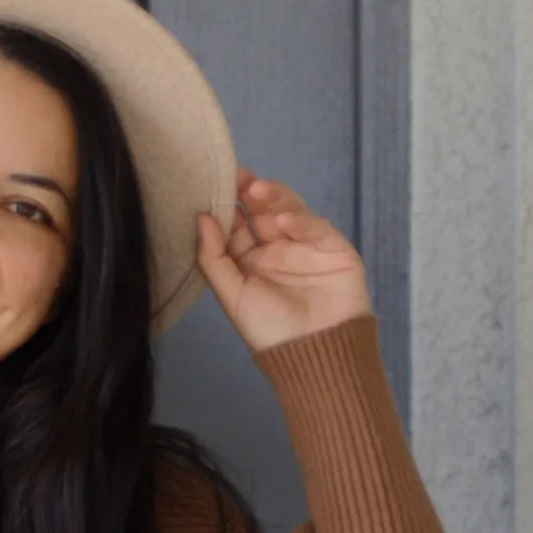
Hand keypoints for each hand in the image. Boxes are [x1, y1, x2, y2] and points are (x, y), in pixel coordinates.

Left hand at [195, 174, 373, 354]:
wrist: (316, 355)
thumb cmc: (270, 332)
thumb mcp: (232, 297)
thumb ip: (213, 258)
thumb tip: (200, 218)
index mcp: (250, 260)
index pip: (236, 224)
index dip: (226, 205)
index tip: (213, 185)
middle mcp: (276, 249)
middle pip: (261, 211)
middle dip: (248, 192)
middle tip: (236, 177)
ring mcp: (304, 245)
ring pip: (287, 210)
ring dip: (273, 198)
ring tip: (256, 190)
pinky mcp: (332, 247)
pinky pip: (315, 226)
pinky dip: (300, 220)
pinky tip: (285, 221)